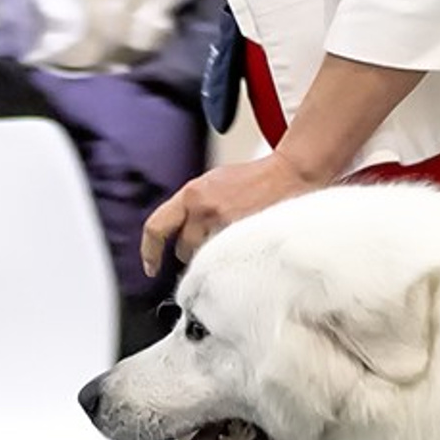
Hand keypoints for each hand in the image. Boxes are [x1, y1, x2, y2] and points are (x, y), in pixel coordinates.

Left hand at [141, 151, 326, 271]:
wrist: (290, 173)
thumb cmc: (257, 179)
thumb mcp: (215, 183)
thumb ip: (194, 206)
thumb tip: (182, 232)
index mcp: (193, 194)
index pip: (156, 227)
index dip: (149, 251)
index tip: (151, 266)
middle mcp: (204, 210)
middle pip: (184, 250)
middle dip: (195, 252)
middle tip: (215, 245)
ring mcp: (224, 226)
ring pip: (207, 260)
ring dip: (216, 258)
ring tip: (236, 243)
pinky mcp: (244, 239)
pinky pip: (228, 263)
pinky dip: (233, 262)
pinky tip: (246, 251)